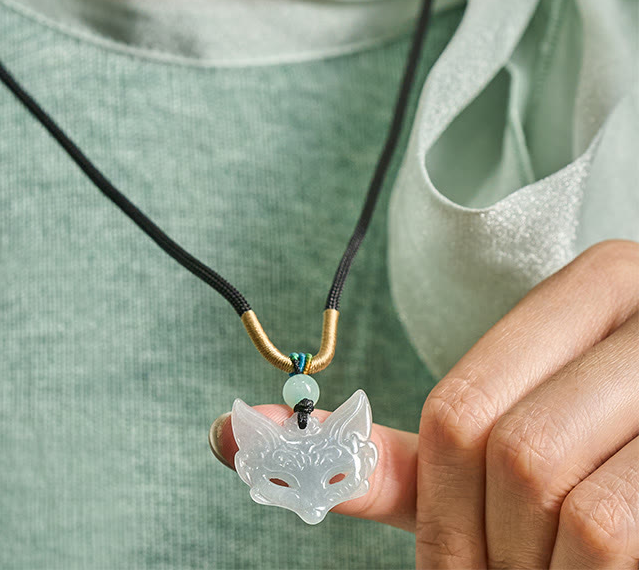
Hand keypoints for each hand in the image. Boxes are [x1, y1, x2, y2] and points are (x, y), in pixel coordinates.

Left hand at [211, 239, 638, 567]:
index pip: (461, 403)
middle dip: (481, 548)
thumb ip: (400, 450)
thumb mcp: (509, 434)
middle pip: (506, 447)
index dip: (439, 509)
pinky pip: (610, 528)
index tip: (440, 569)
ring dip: (530, 567)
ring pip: (558, 491)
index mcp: (592, 290)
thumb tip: (232, 437)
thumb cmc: (600, 456)